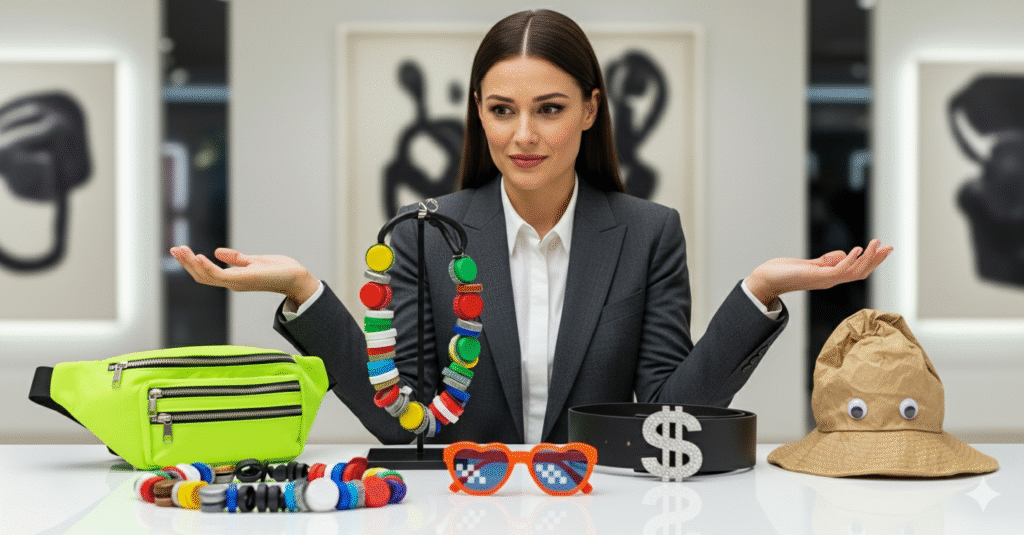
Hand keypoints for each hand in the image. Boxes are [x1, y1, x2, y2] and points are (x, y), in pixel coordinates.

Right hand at [170, 245, 319, 305]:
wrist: (297, 277)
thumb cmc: (280, 271)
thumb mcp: (254, 261)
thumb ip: (236, 259)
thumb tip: (217, 252)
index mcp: (233, 278)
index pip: (206, 273)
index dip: (192, 264)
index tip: (180, 250)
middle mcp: (232, 283)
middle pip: (202, 276)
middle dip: (186, 263)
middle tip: (174, 249)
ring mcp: (236, 283)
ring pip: (207, 276)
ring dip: (192, 264)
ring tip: (181, 250)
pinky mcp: (243, 280)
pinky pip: (220, 276)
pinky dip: (207, 267)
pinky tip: (199, 257)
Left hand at [744, 239, 893, 306]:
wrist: (765, 279)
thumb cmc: (784, 272)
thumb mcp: (810, 264)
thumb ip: (826, 261)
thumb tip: (844, 255)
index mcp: (830, 277)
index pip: (857, 271)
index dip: (872, 261)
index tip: (884, 249)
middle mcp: (830, 281)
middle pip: (861, 273)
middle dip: (876, 260)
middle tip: (889, 246)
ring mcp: (825, 280)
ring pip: (854, 271)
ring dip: (868, 258)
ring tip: (877, 243)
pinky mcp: (817, 276)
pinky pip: (839, 270)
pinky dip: (850, 260)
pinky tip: (857, 249)